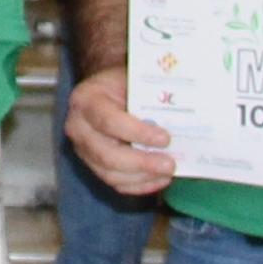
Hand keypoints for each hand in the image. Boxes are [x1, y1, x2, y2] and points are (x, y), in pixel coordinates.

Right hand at [65, 68, 174, 197]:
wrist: (108, 90)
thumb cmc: (123, 83)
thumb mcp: (132, 78)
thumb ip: (150, 94)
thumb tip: (184, 112)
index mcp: (85, 100)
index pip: (108, 121)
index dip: (137, 133)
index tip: (165, 139)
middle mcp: (78, 128)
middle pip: (106, 155)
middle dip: (141, 163)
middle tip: (170, 164)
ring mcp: (83, 150)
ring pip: (110, 174)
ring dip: (143, 177)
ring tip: (168, 172)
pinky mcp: (93, 166)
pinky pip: (115, 183)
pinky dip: (139, 185)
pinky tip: (159, 179)